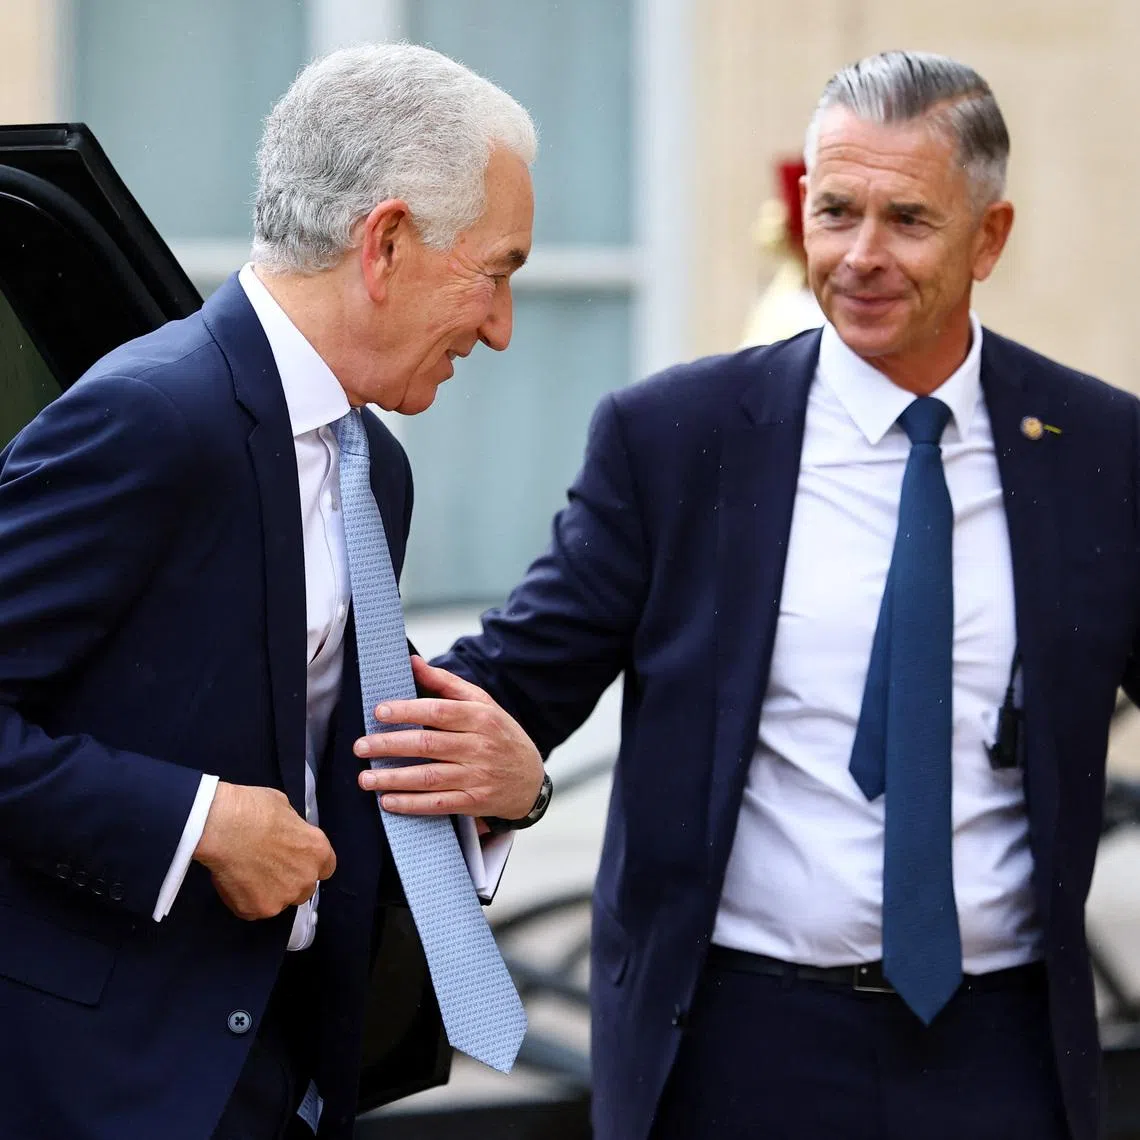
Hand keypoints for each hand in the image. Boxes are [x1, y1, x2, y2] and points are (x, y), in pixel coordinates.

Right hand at [193, 782, 335, 920]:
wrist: (223, 827)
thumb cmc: (252, 810)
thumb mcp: (285, 809)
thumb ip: (294, 830)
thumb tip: (289, 834)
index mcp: (318, 851)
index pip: (326, 868)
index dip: (309, 864)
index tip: (297, 861)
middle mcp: (305, 878)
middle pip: (304, 888)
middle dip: (290, 880)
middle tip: (268, 866)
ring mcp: (282, 898)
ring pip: (280, 900)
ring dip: (268, 891)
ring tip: (249, 871)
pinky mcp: (256, 910)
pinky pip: (253, 908)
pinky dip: (245, 899)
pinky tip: (236, 880)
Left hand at [355, 656, 544, 820]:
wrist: (531, 780)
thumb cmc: (500, 735)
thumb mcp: (482, 703)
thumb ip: (446, 684)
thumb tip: (412, 662)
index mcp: (480, 717)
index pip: (438, 711)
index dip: (407, 711)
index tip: (379, 711)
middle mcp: (480, 746)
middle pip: (428, 744)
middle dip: (390, 745)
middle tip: (360, 746)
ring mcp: (477, 776)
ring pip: (429, 777)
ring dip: (394, 778)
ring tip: (365, 777)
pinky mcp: (475, 802)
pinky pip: (438, 804)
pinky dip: (411, 804)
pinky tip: (388, 801)